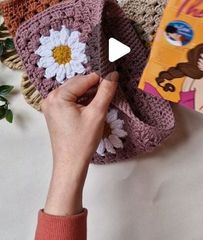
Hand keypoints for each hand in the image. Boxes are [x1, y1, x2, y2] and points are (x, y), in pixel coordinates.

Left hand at [41, 72, 117, 215]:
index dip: (100, 79)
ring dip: (88, 94)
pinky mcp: (54, 113)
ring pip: (75, 91)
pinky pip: (70, 99)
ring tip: (102, 102)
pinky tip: (92, 108)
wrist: (70, 164)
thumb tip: (113, 74)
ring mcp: (50, 105)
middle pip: (78, 84)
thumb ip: (105, 91)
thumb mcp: (97, 113)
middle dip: (94, 87)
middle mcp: (50, 98)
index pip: (84, 79)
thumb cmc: (82, 141)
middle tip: (109, 92)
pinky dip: (82, 101)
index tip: (114, 79)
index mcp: (58, 96)